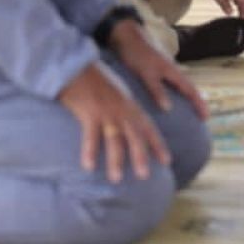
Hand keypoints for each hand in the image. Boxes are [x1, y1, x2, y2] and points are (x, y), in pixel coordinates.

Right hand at [57, 63, 168, 182]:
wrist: (77, 64)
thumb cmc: (94, 80)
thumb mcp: (115, 93)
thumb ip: (123, 109)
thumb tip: (126, 127)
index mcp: (129, 105)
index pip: (148, 127)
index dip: (157, 144)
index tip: (167, 161)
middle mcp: (121, 109)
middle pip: (135, 135)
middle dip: (140, 156)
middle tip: (145, 176)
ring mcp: (106, 111)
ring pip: (114, 139)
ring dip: (116, 160)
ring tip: (116, 179)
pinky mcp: (90, 112)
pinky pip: (91, 136)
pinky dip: (90, 151)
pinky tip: (89, 166)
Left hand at [109, 20, 208, 118]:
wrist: (125, 33)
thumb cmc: (136, 52)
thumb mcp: (145, 72)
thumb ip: (156, 90)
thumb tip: (168, 108)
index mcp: (173, 71)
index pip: (191, 90)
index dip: (199, 104)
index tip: (206, 118)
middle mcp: (171, 70)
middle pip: (187, 88)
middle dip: (194, 102)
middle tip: (198, 119)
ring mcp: (164, 68)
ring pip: (178, 86)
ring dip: (183, 98)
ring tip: (184, 113)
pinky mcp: (155, 68)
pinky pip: (168, 84)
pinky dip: (171, 93)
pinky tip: (164, 100)